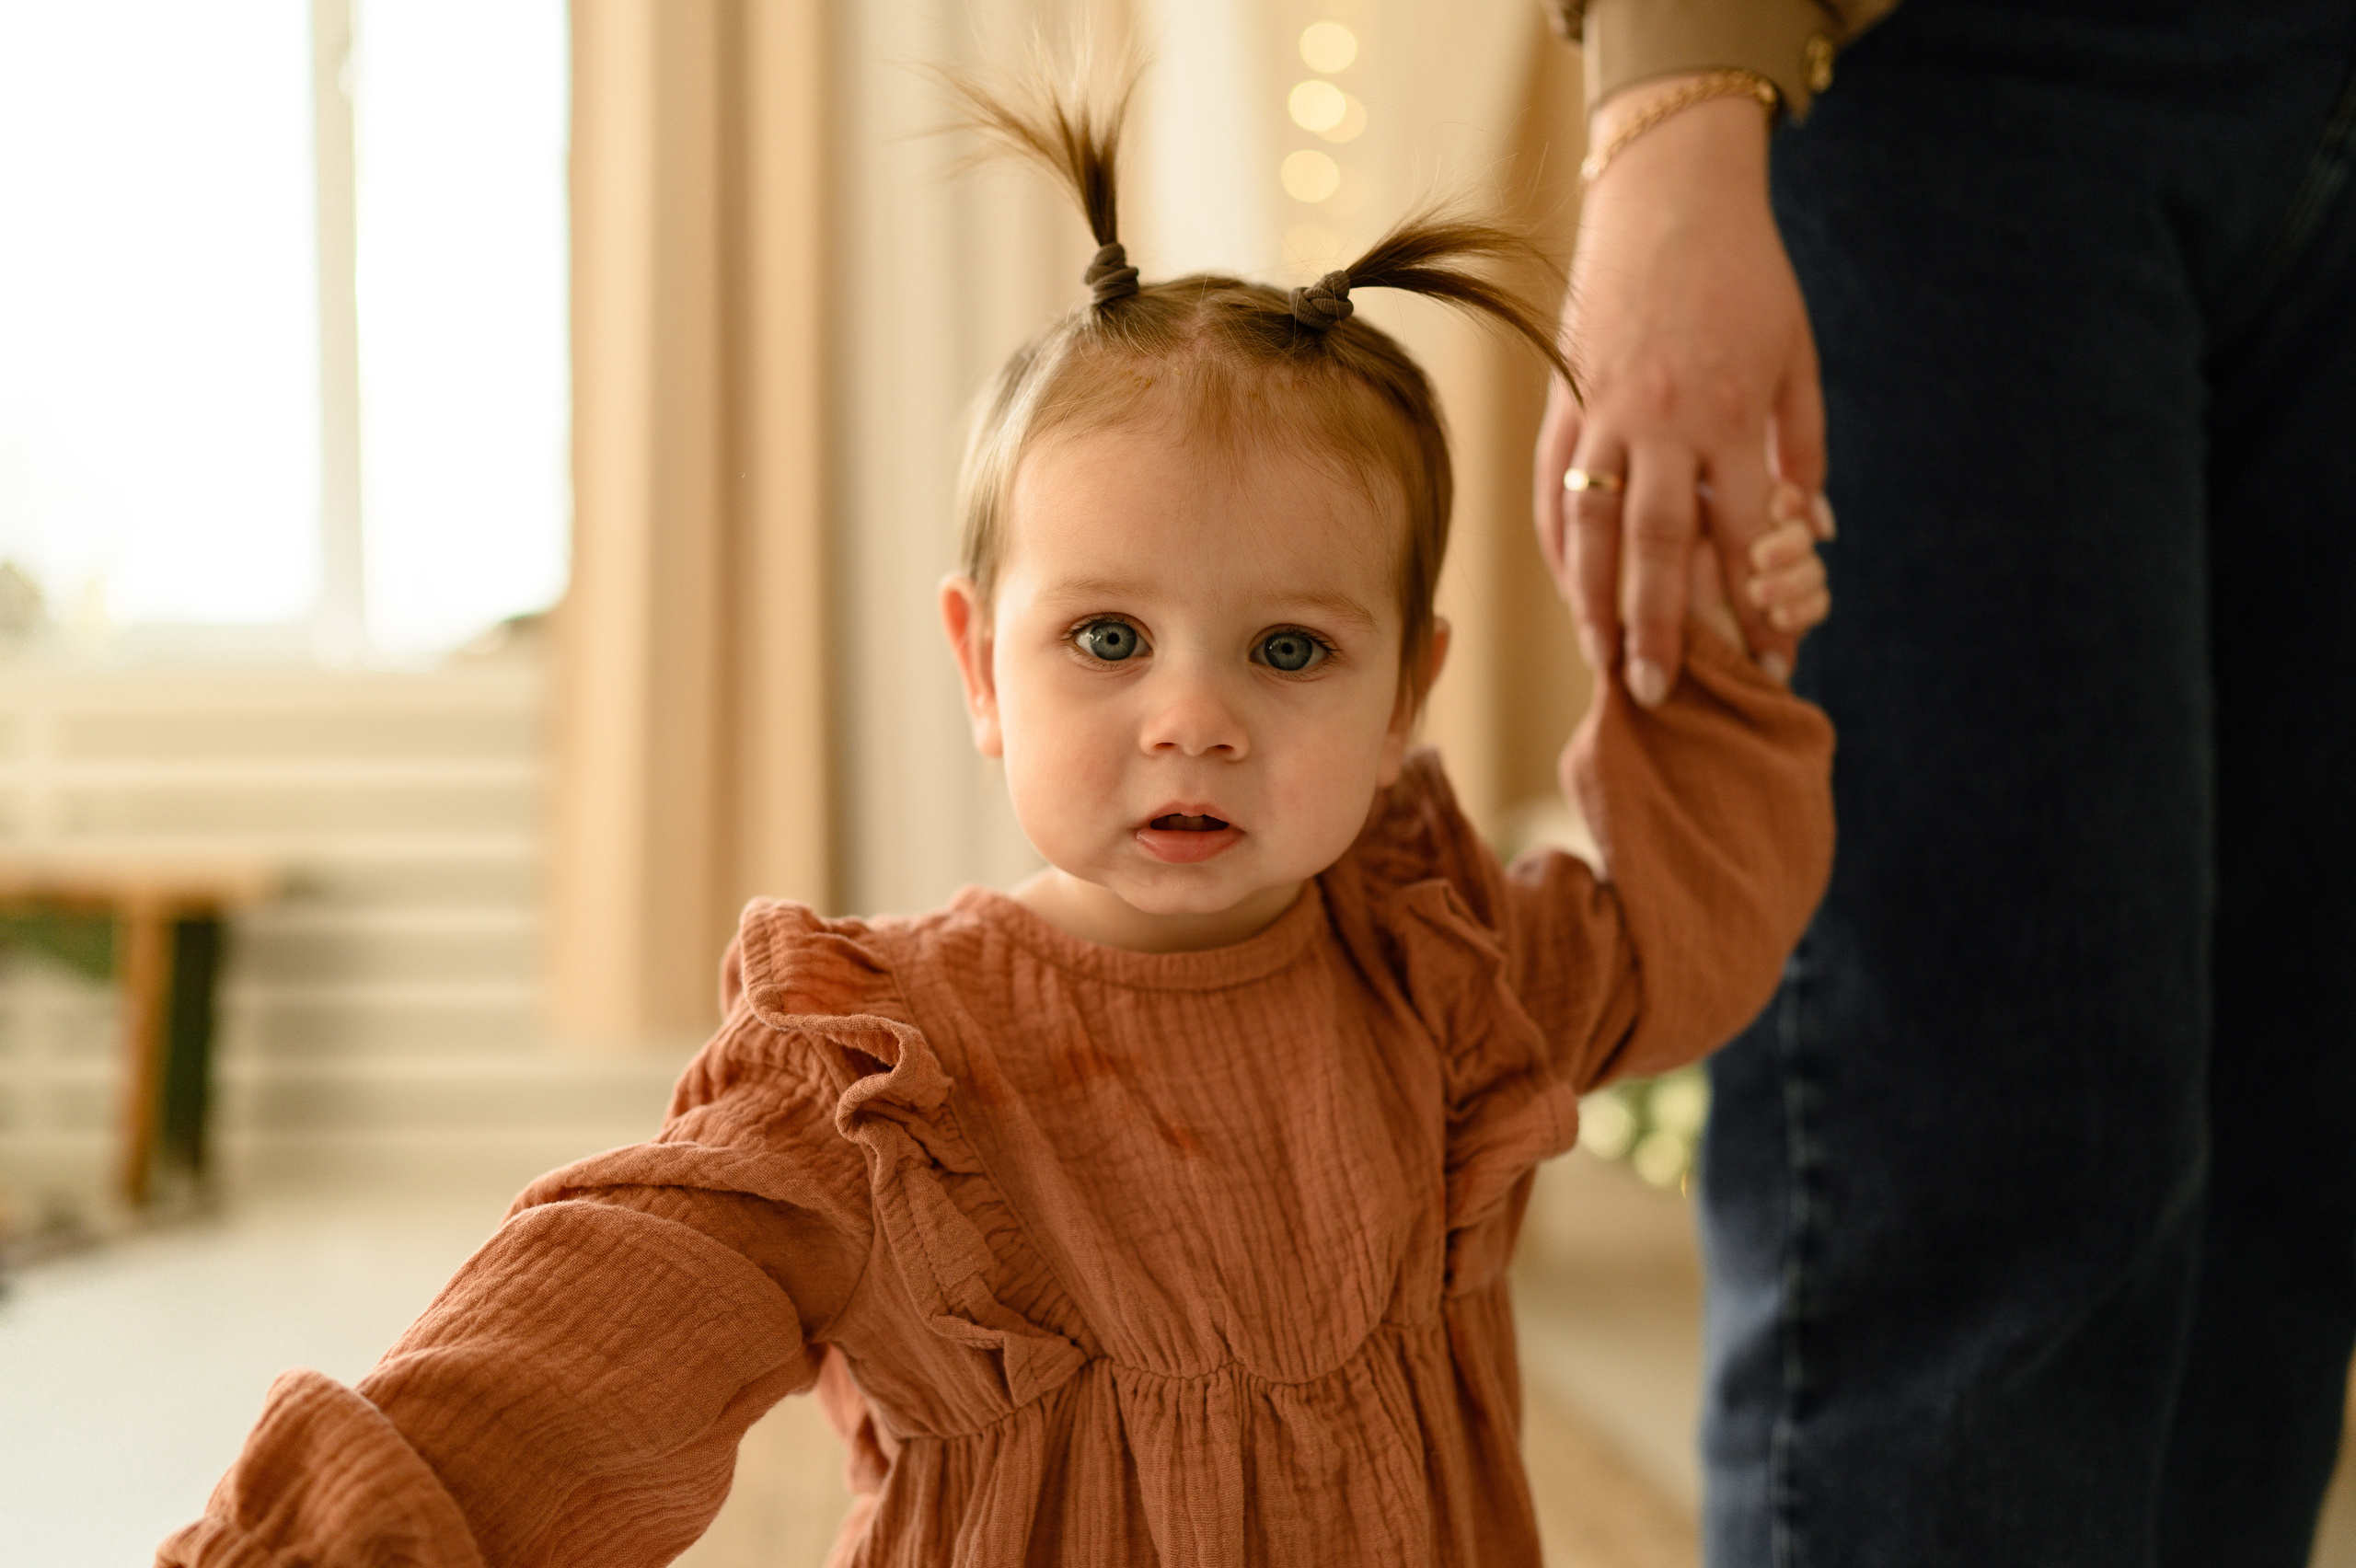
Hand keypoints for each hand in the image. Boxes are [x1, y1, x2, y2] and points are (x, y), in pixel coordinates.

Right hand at [1534, 84, 1833, 703]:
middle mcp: (1656, 424)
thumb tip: (1811, 531)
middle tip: (1660, 693)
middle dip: (1659, 628)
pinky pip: (1551, 493)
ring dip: (1593, 603)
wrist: (1667, 197)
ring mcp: (1598, 415)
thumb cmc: (1746, 279)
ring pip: (1589, 530)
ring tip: (1602, 661)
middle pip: (1656, 548)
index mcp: (1724, 416)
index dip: (1756, 607)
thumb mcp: (1795, 357)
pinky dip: (1559, 549)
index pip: (1742, 536)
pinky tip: (1571, 592)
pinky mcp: (1558, 405)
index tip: (1768, 661)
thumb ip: (1800, 447)